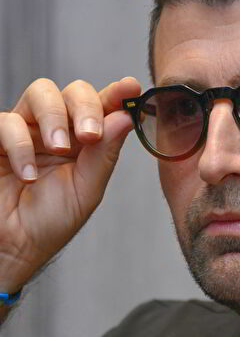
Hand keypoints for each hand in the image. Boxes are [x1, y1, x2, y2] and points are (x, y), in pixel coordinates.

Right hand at [0, 76, 140, 291]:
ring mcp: (25, 130)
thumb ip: (104, 154)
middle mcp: (55, 129)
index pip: (102, 108)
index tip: (131, 87)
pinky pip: (7, 122)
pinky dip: (20, 146)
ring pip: (41, 92)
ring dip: (55, 117)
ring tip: (59, 150)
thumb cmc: (47, 223)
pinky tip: (28, 175)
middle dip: (86, 106)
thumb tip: (126, 117)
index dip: (117, 94)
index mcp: (83, 141)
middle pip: (73, 91)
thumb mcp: (85, 191)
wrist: (11, 248)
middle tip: (90, 134)